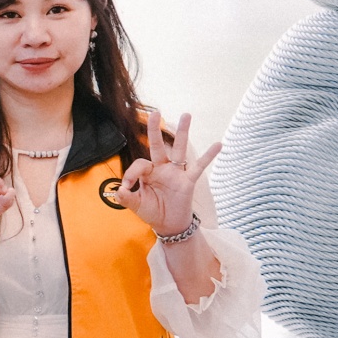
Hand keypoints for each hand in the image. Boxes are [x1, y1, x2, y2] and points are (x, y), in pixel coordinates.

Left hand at [118, 110, 220, 236]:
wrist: (169, 225)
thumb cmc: (152, 212)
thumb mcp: (136, 205)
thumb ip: (125, 198)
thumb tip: (118, 190)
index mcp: (147, 173)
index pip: (139, 164)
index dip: (130, 174)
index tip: (126, 187)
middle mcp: (162, 168)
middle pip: (158, 146)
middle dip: (154, 130)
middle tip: (155, 112)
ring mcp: (176, 173)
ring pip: (179, 149)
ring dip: (182, 132)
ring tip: (186, 115)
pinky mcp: (188, 181)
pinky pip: (199, 167)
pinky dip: (209, 156)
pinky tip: (218, 144)